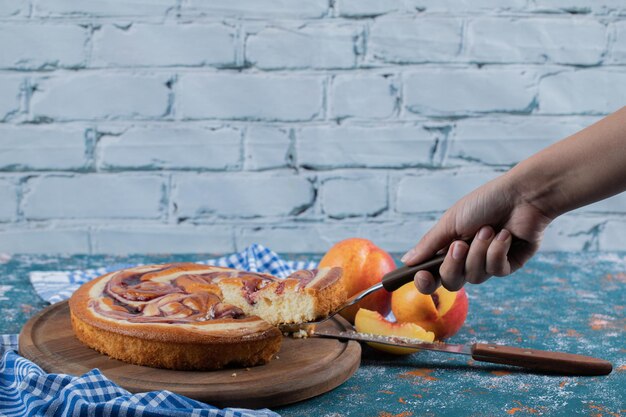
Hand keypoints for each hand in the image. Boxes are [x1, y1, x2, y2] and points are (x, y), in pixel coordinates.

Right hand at [401, 174, 552, 293]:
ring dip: (480, 251)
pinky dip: (497, 251)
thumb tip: (407, 260)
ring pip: (474, 277)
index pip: (431, 274)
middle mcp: (467, 258)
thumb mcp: (451, 221)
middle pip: (451, 282)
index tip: (422, 275)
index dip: (425, 281)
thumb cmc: (485, 202)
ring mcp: (488, 263)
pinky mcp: (509, 265)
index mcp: (449, 247)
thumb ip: (430, 243)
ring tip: (489, 229)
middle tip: (461, 244)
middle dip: (454, 264)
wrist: (522, 195)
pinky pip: (496, 271)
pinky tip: (505, 235)